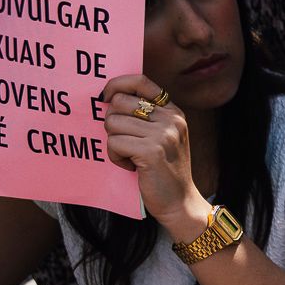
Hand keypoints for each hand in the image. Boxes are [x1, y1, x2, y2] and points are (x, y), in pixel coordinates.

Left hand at [99, 75, 206, 236]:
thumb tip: (106, 98)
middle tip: (125, 142)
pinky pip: (114, 142)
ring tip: (130, 157)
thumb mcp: (162, 137)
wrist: (180, 203)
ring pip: (112, 123)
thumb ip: (143, 116)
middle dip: (113, 122)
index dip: (117, 84)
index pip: (140, 81)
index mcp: (173, 112)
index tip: (104, 97)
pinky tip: (130, 166)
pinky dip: (115, 157)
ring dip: (113, 142)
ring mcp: (163, 135)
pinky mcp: (151, 151)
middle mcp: (171, 120)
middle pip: (119, 102)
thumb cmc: (163, 171)